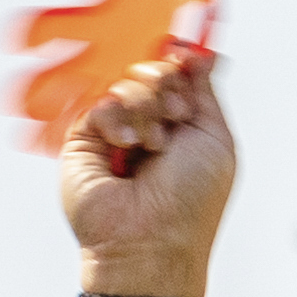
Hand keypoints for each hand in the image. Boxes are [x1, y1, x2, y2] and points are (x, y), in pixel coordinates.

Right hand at [60, 51, 232, 275]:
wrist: (152, 243)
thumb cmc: (191, 202)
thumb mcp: (215, 139)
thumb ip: (204, 92)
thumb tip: (199, 53)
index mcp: (179, 124)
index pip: (173, 71)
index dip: (178, 62)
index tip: (185, 61)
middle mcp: (145, 124)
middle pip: (149, 69)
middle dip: (164, 84)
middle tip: (174, 117)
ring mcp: (113, 132)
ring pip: (124, 82)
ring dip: (145, 107)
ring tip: (152, 146)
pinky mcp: (81, 141)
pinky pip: (98, 101)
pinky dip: (117, 119)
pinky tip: (126, 146)